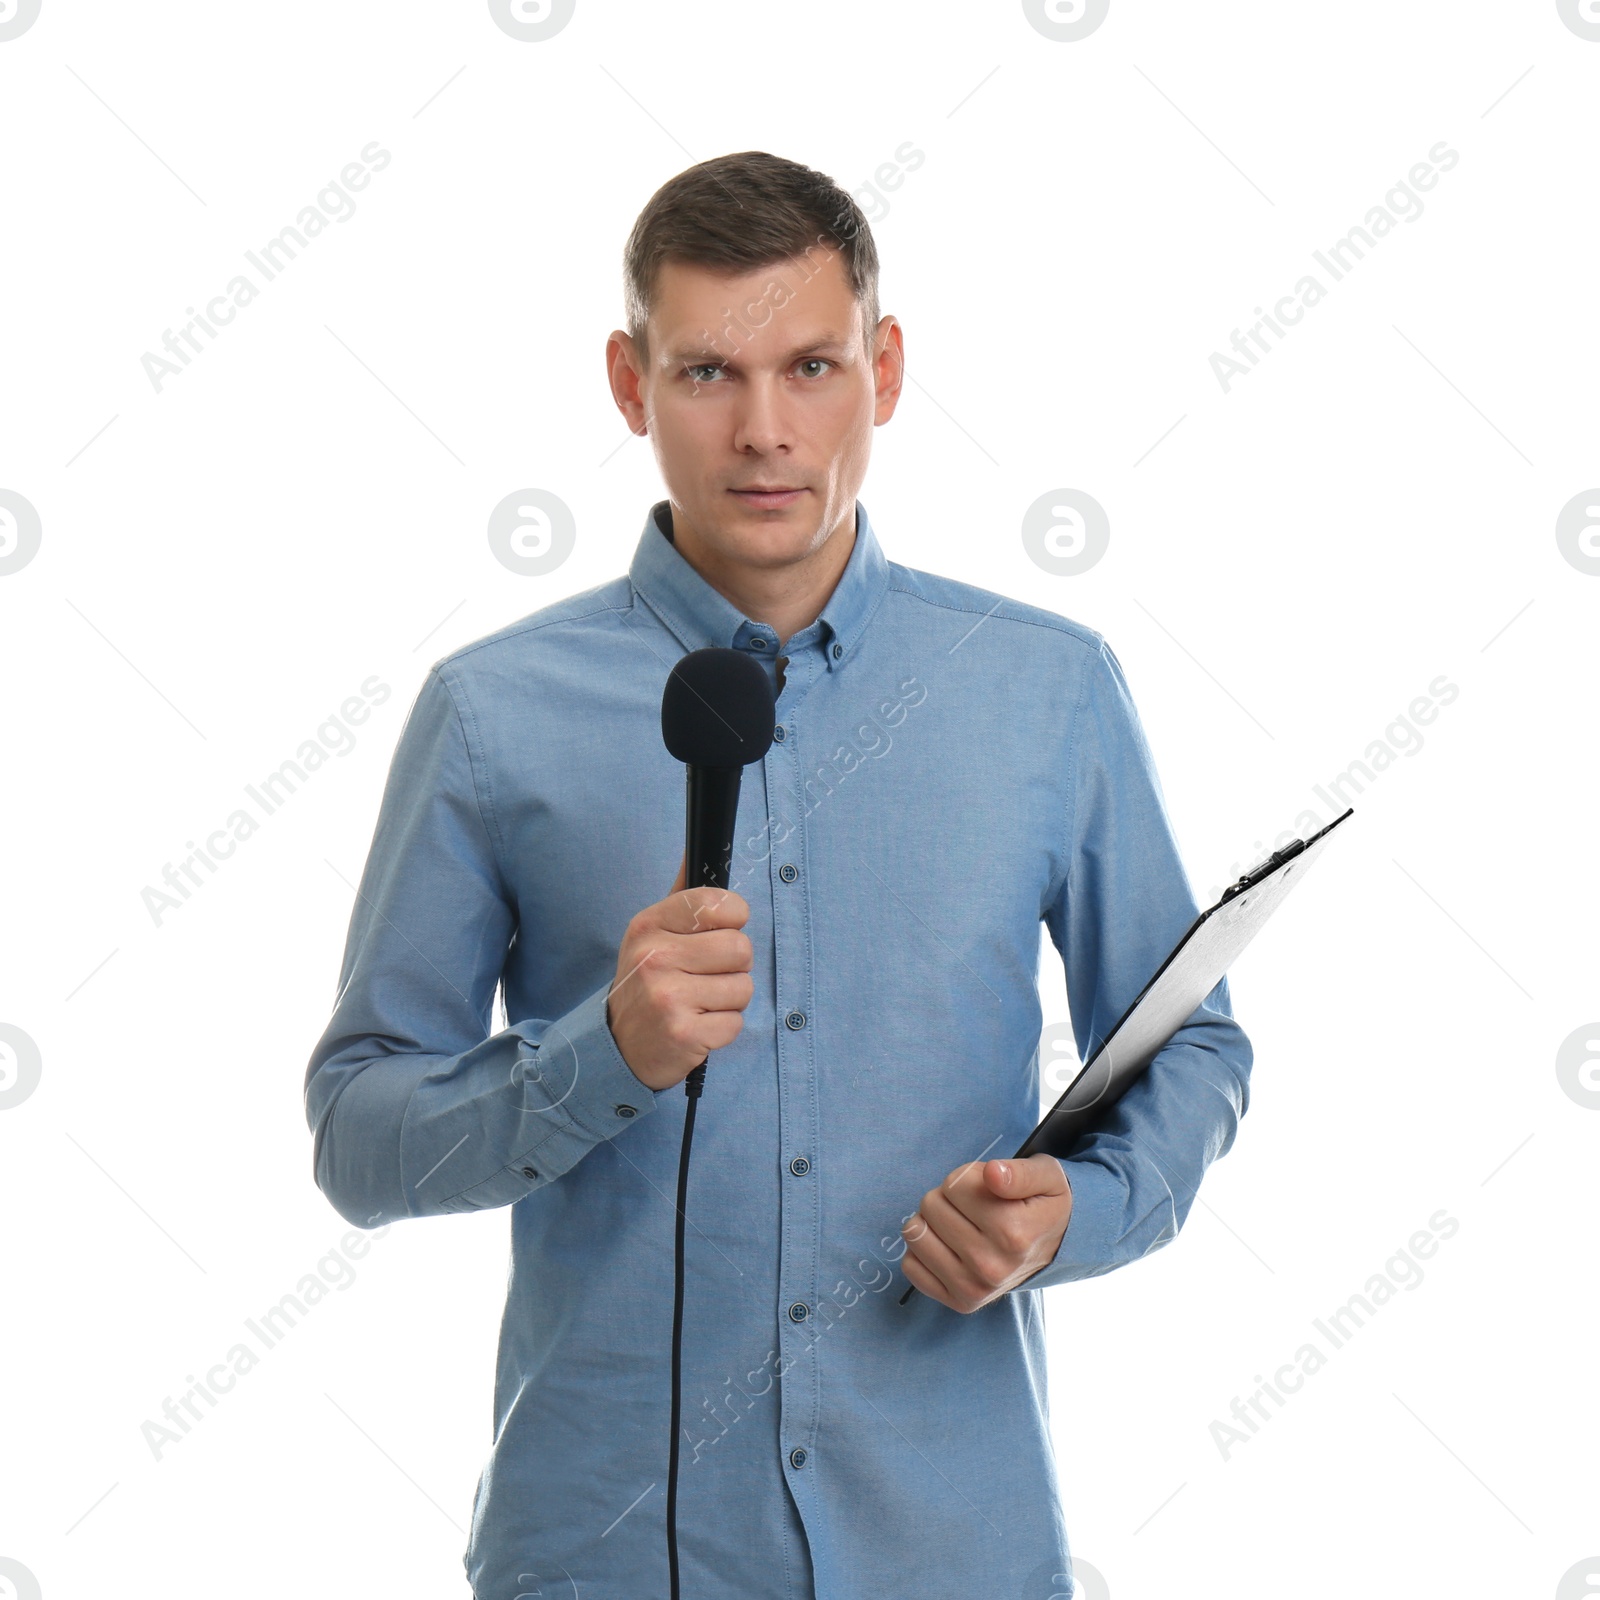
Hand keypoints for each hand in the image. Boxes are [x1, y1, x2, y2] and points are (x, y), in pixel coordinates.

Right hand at [605, 852, 753, 1091]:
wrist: (617, 1046)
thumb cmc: (646, 983)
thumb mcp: (651, 934)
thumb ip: (681, 896)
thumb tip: (694, 848)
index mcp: (650, 924)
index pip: (720, 904)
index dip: (733, 920)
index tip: (717, 934)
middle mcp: (656, 956)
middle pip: (741, 947)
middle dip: (732, 966)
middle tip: (704, 977)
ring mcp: (668, 997)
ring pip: (743, 987)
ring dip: (728, 999)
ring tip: (698, 1003)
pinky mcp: (684, 1034)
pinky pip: (736, 1023)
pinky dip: (722, 1028)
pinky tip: (696, 1025)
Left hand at [900, 1154, 1073, 1312]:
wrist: (1058, 1245)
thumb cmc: (1044, 1204)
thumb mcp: (1045, 1176)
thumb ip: (1019, 1172)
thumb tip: (992, 1174)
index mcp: (1012, 1232)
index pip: (953, 1184)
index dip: (967, 1176)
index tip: (987, 1186)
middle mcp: (991, 1266)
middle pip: (931, 1205)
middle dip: (948, 1197)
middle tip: (975, 1205)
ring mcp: (974, 1288)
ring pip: (915, 1233)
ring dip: (933, 1221)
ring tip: (960, 1222)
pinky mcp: (960, 1302)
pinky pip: (911, 1265)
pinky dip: (924, 1249)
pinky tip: (948, 1245)